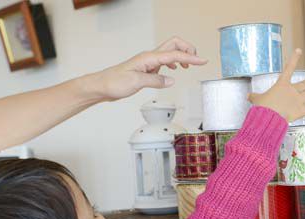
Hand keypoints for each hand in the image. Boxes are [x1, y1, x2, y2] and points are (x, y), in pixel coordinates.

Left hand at [91, 36, 206, 100]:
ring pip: (169, 53)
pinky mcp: (146, 69)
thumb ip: (155, 80)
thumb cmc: (114, 82)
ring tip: (189, 66)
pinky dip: (173, 64)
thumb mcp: (136, 82)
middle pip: (174, 45)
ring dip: (182, 56)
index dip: (190, 58)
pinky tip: (174, 71)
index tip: (202, 61)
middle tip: (197, 60)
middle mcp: (149, 57)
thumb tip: (171, 79)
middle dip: (187, 50)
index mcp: (149, 58)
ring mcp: (148, 62)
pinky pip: (164, 62)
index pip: (175, 55)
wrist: (102, 86)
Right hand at [249, 48, 304, 121]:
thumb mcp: (257, 100)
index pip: (289, 68)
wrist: (267, 116)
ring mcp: (298, 100)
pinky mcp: (301, 110)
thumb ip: (254, 97)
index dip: (294, 58)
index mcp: (282, 85)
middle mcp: (293, 90)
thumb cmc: (262, 107)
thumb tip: (248, 96)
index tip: (299, 50)